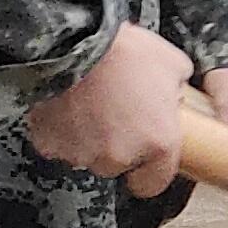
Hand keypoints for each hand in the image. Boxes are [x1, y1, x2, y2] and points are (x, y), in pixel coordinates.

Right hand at [24, 25, 194, 193]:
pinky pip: (58, 144)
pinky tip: (70, 106)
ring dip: (89, 137)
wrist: (74, 43)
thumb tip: (175, 97)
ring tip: (92, 105)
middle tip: (117, 115)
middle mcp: (119, 156)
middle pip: (117, 166)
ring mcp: (82, 152)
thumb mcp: (174, 66)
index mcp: (158, 143)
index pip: (153, 184)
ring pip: (87, 156)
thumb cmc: (124, 52)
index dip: (148, 172)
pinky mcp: (50, 144)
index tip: (145, 161)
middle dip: (117, 146)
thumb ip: (178, 94)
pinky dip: (62, 130)